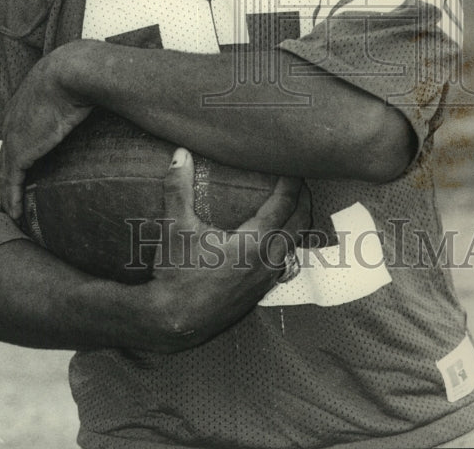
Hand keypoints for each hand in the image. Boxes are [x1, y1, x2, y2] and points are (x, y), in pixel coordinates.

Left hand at [0, 53, 91, 222]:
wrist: (72, 71)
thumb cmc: (80, 72)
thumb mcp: (76, 84)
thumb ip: (82, 95)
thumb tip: (107, 97)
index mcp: (25, 102)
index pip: (17, 133)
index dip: (19, 152)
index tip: (25, 168)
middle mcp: (14, 119)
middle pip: (6, 153)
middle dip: (8, 173)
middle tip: (13, 194)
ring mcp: (14, 134)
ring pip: (5, 170)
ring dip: (8, 191)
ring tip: (13, 210)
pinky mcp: (20, 149)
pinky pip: (11, 180)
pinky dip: (12, 197)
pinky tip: (15, 213)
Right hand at [140, 148, 309, 351]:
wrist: (172, 320)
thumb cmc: (175, 273)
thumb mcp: (175, 226)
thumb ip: (178, 187)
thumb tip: (180, 153)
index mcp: (254, 243)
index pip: (284, 206)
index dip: (291, 184)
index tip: (292, 167)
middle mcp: (267, 262)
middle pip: (299, 224)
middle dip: (301, 200)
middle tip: (296, 181)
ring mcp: (265, 281)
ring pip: (294, 247)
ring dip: (296, 224)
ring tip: (291, 207)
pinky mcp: (257, 294)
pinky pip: (284, 264)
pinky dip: (286, 245)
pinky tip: (275, 241)